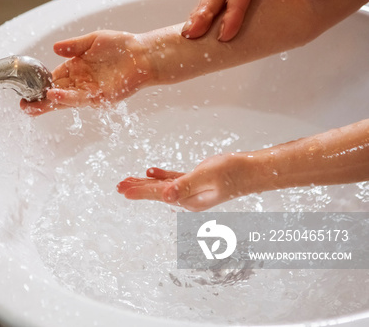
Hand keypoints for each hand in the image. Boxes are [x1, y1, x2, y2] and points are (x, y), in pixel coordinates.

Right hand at [20, 30, 151, 115]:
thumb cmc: (122, 46)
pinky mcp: (102, 96)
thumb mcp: (92, 41)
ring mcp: (91, 91)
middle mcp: (81, 82)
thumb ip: (73, 46)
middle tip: (23, 106)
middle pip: (56, 93)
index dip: (40, 84)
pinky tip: (54, 96)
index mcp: (76, 69)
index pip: (54, 79)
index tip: (26, 89)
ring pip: (65, 99)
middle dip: (39, 101)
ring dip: (49, 102)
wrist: (144, 53)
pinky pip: (81, 98)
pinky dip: (66, 98)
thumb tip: (54, 48)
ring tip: (33, 105)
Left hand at [117, 154, 249, 211]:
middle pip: (156, 192)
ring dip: (145, 182)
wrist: (251, 171)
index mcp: (188, 198)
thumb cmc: (232, 173)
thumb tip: (165, 196)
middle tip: (118, 186)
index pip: (159, 193)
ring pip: (162, 186)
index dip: (139, 191)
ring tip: (128, 181)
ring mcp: (191, 190)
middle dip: (137, 188)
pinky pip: (173, 179)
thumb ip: (185, 185)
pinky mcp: (195, 181)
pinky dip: (161, 175)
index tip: (122, 190)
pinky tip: (151, 171)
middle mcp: (188, 197)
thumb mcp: (206, 176)